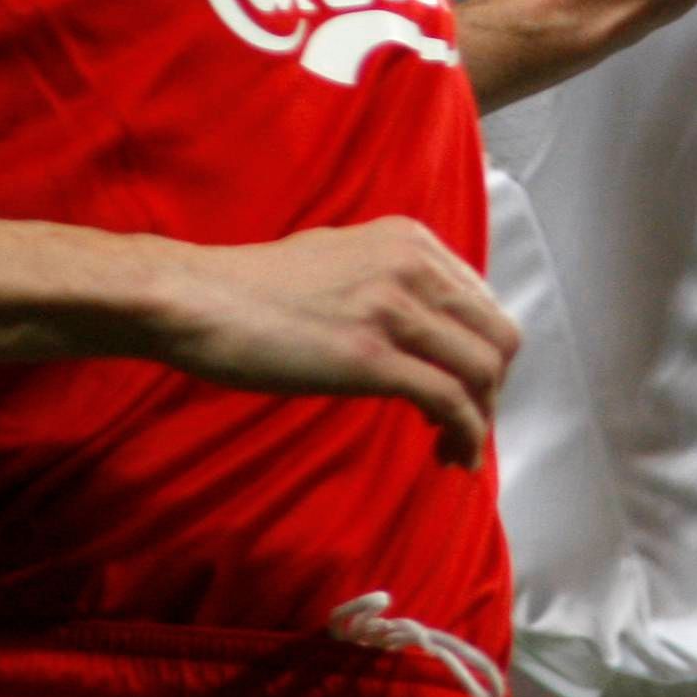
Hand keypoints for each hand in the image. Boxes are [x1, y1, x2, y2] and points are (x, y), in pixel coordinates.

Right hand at [150, 216, 519, 466]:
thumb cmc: (255, 289)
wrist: (198, 300)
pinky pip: (449, 400)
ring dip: (481, 420)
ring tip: (455, 450)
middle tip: (465, 426)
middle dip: (492, 390)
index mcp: (410, 240)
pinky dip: (464, 434)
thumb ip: (390, 280)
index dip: (483, 355)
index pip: (484, 303)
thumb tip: (421, 324)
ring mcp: (395, 310)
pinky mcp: (371, 357)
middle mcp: (414, 266)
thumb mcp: (341, 260)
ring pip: (482, 371)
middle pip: (497, 337)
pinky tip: (449, 456)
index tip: (465, 390)